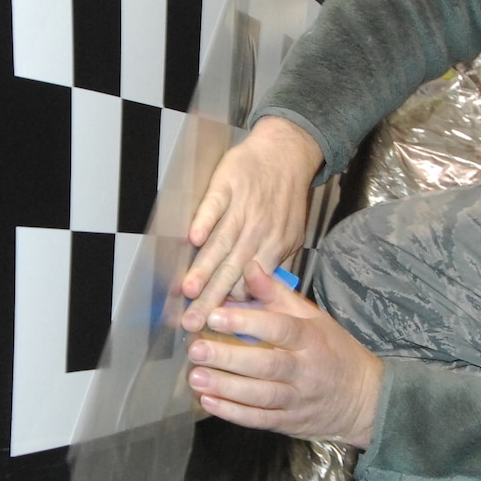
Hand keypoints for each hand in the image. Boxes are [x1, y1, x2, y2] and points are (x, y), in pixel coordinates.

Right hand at [181, 115, 323, 326]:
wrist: (286, 153)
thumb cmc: (285, 198)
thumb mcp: (292, 235)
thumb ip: (277, 265)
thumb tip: (261, 297)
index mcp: (275, 247)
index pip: (252, 284)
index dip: (233, 307)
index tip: (214, 327)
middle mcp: (258, 232)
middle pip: (232, 271)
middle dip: (211, 299)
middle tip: (192, 322)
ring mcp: (243, 208)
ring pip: (222, 243)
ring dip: (205, 266)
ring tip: (188, 290)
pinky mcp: (228, 185)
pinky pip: (215, 206)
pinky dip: (205, 221)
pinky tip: (193, 238)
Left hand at [186, 260, 382, 445]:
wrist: (363, 399)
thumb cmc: (333, 352)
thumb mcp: (314, 319)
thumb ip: (278, 294)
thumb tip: (250, 267)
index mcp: (312, 339)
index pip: (280, 328)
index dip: (248, 322)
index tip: (215, 315)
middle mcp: (306, 370)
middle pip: (267, 364)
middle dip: (229, 357)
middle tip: (197, 349)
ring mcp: (298, 399)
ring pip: (261, 395)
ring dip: (226, 387)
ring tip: (196, 377)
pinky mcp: (289, 422)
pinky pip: (260, 419)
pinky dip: (234, 413)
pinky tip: (209, 402)